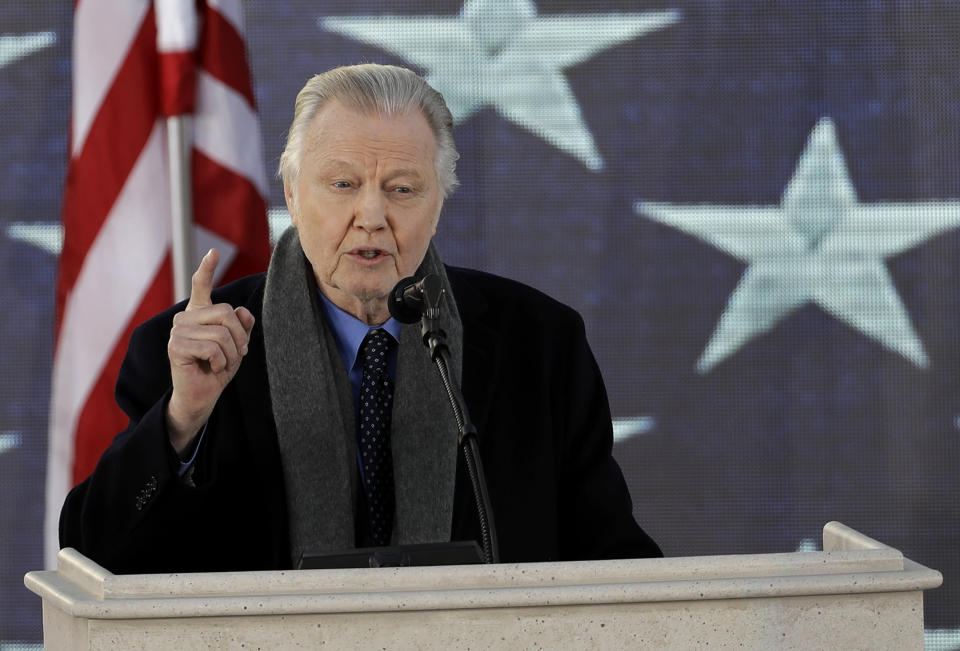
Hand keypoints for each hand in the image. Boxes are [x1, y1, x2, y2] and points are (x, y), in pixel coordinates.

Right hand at [165, 249, 254, 452]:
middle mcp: (185, 318)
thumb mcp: (236, 346)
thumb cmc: (217, 369)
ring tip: (222, 363)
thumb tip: (244, 312)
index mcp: (199, 314)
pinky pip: (212, 347)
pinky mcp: (176, 346)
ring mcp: (178, 331)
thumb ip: (242, 327)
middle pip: (226, 312)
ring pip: (221, 332)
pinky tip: (212, 368)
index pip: (200, 286)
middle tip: (236, 354)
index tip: (213, 252)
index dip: (206, 269)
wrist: (201, 396)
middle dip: (239, 336)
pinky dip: (221, 361)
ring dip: (231, 353)